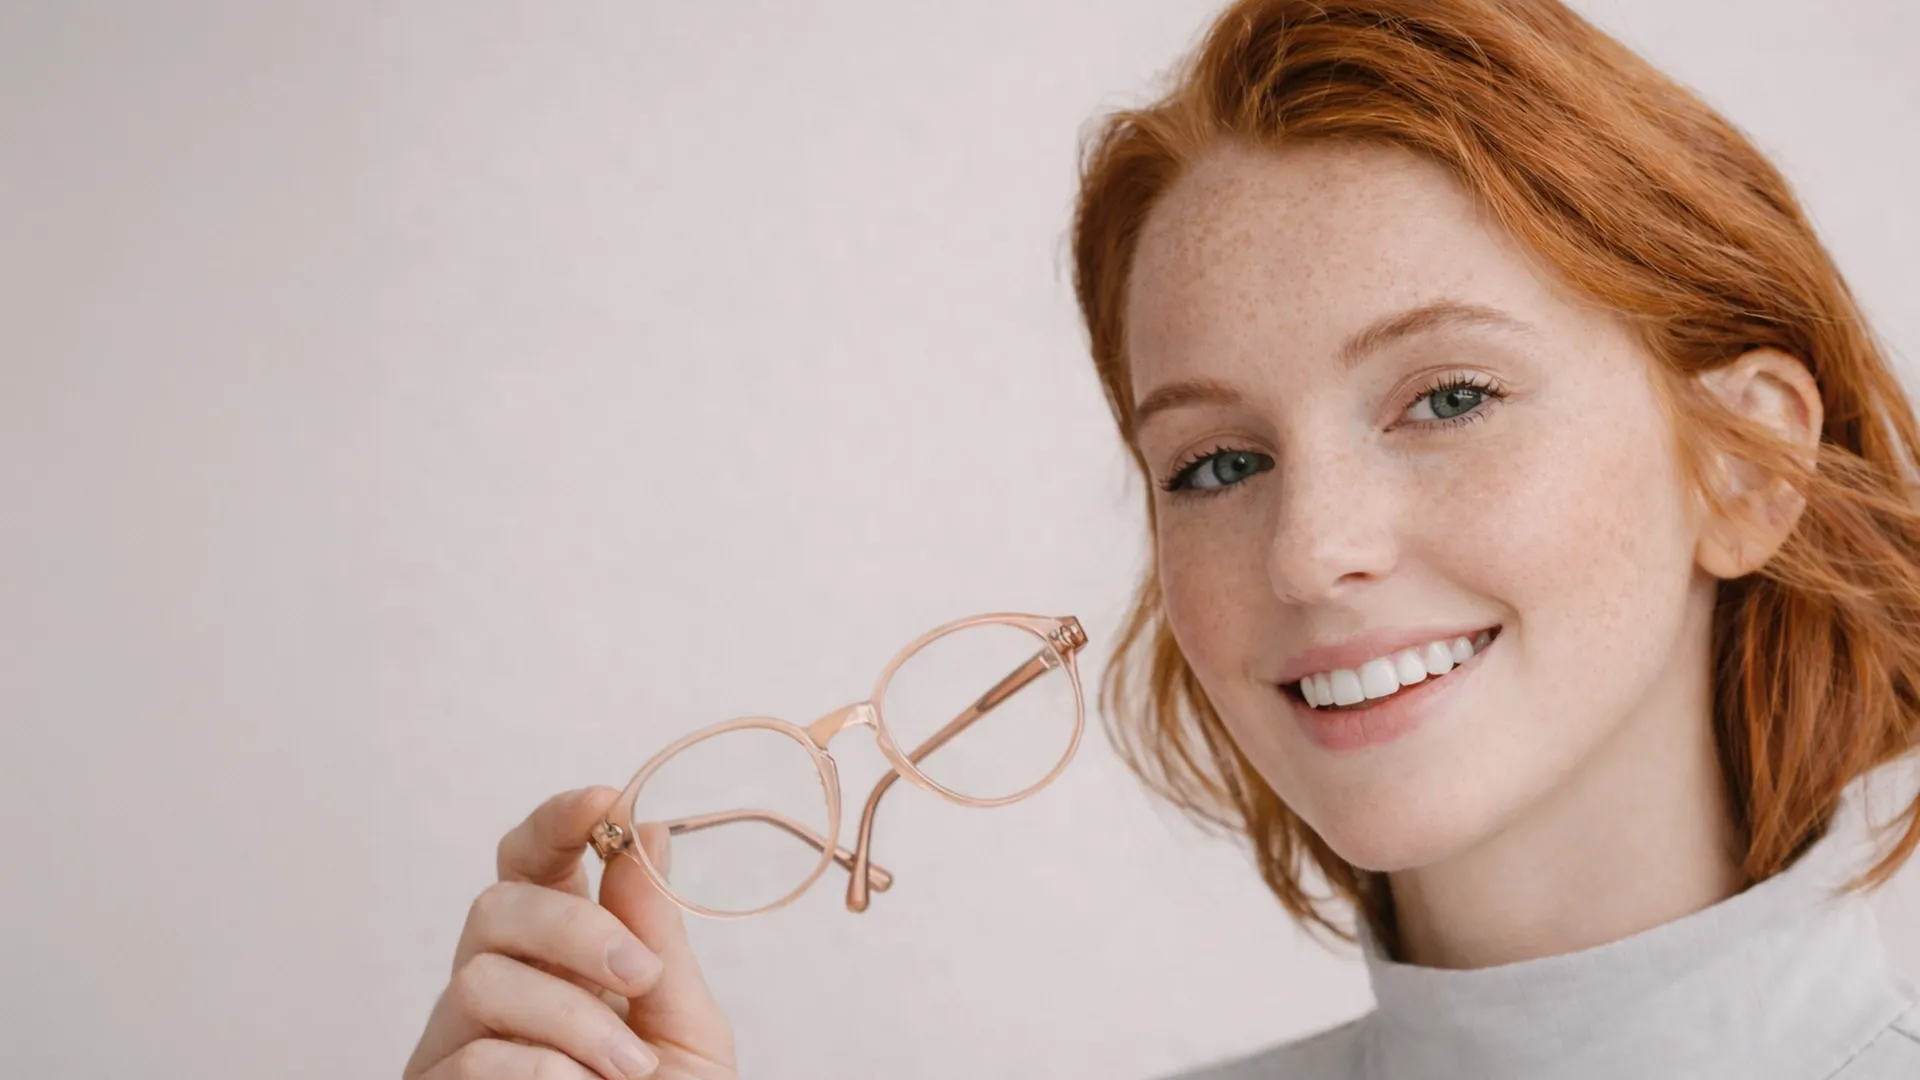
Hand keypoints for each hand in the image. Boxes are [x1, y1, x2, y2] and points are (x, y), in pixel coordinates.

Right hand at [404, 787, 738, 1078]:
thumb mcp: (684, 1028)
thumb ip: (658, 936)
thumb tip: (648, 832)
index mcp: (562, 956)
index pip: (533, 863)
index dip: (558, 822)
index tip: (607, 802)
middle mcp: (497, 986)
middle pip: (492, 905)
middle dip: (573, 926)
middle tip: (640, 973)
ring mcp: (456, 1044)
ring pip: (478, 979)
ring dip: (571, 1020)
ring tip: (627, 1072)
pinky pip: (471, 1057)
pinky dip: (544, 1073)